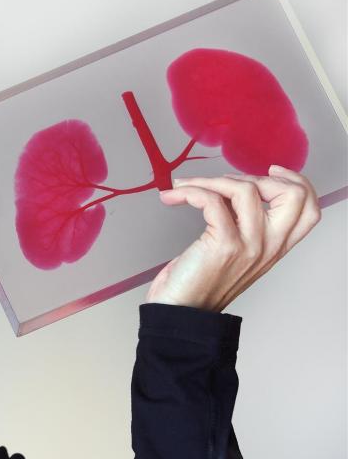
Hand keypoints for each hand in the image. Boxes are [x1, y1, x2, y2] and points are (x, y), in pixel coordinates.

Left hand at [146, 165, 320, 311]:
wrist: (180, 312)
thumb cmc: (198, 281)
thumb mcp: (233, 249)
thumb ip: (242, 221)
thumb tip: (232, 187)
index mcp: (276, 247)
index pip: (310, 209)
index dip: (297, 182)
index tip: (270, 171)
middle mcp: (269, 246)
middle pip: (293, 195)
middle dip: (256, 176)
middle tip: (220, 181)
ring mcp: (250, 246)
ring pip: (245, 190)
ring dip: (208, 180)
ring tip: (184, 187)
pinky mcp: (224, 245)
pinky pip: (212, 200)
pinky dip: (190, 191)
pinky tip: (174, 197)